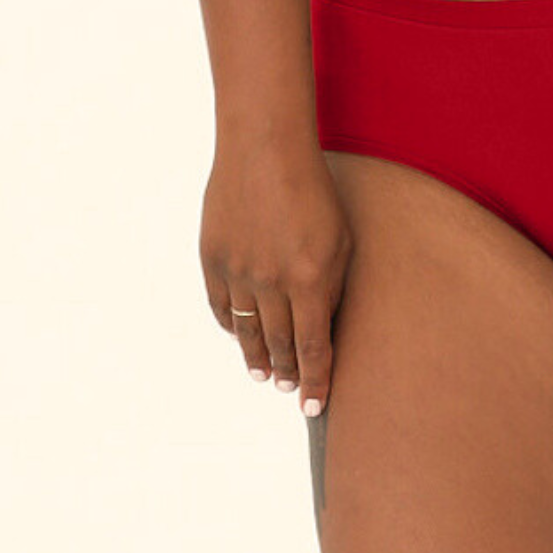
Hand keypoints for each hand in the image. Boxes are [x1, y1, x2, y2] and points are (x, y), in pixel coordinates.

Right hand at [200, 134, 353, 420]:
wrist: (265, 146)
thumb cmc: (314, 188)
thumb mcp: (340, 238)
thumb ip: (332, 286)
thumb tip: (321, 328)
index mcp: (310, 278)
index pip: (314, 348)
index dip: (315, 382)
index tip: (315, 406)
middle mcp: (271, 282)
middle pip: (280, 345)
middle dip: (288, 373)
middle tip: (289, 388)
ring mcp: (238, 271)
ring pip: (247, 332)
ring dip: (258, 358)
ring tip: (265, 374)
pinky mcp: (213, 258)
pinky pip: (221, 307)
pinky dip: (231, 327)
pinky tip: (240, 335)